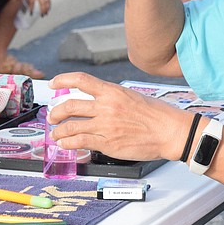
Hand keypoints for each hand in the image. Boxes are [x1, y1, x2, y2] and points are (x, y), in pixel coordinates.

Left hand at [25, 0, 50, 15]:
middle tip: (41, 16)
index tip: (30, 14)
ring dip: (47, 9)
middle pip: (42, 4)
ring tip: (46, 14)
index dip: (31, 8)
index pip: (31, 2)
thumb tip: (20, 0)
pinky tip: (49, 8)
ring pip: (47, 3)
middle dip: (42, 11)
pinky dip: (49, 4)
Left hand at [47, 72, 189, 161]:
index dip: (62, 80)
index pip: (81, 80)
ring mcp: (105, 126)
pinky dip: (68, 143)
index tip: (53, 83)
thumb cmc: (158, 116)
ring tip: (57, 134)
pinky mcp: (107, 143)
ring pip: (70, 126)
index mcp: (113, 92)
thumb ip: (114, 99)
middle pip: (69, 106)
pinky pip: (79, 142)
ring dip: (59, 131)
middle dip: (56, 112)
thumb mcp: (134, 97)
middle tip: (53, 116)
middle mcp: (106, 107)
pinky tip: (66, 144)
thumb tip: (100, 102)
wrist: (171, 131)